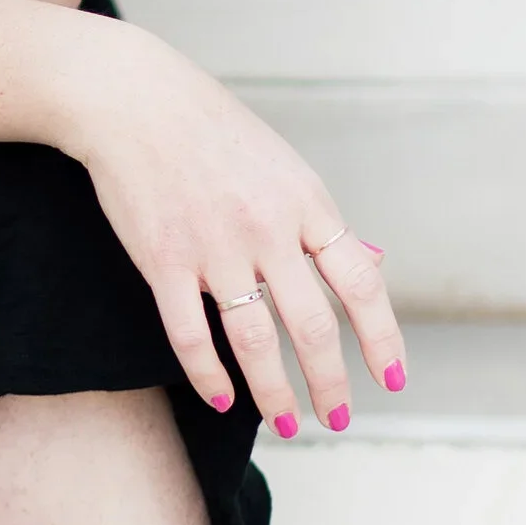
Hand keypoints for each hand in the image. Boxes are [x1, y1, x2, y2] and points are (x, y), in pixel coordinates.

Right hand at [70, 28, 406, 433]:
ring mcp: (213, 246)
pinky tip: (223, 398)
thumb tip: (365, 267)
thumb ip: (318, 221)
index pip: (359, 284)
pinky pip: (190, 334)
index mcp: (306, 203)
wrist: (134, 100)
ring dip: (275, 395)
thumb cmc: (212, 133)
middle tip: (337, 418)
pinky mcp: (163, 259)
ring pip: (254, 341)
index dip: (381, 338)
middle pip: (311, 327)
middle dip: (330, 385)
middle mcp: (267, 228)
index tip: (391, 378)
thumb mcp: (283, 166)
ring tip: (287, 424)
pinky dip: (209, 374)